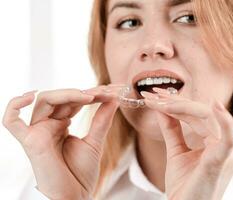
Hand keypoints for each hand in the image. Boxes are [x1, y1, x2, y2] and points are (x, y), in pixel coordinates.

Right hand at [2, 85, 123, 199]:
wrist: (75, 197)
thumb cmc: (81, 174)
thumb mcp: (95, 142)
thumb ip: (102, 119)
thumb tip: (112, 98)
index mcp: (61, 125)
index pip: (72, 101)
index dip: (89, 94)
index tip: (110, 91)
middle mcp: (48, 126)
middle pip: (59, 98)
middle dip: (81, 93)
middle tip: (102, 92)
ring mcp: (38, 132)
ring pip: (44, 101)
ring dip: (67, 94)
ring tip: (89, 96)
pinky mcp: (30, 141)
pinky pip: (11, 121)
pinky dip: (15, 106)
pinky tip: (31, 95)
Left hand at [142, 88, 232, 199]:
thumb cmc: (184, 186)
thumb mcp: (176, 152)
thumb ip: (172, 130)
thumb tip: (162, 108)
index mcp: (217, 142)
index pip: (197, 116)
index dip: (176, 104)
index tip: (155, 97)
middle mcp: (227, 144)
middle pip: (201, 113)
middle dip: (175, 102)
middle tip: (152, 96)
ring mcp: (228, 151)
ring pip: (206, 117)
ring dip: (180, 106)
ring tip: (158, 100)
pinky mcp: (223, 159)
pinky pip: (228, 136)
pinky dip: (223, 119)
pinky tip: (214, 105)